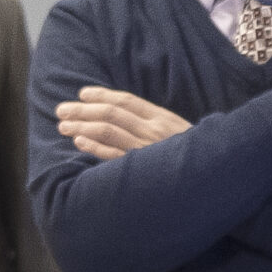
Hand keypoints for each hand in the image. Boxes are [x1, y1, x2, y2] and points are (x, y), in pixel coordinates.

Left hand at [58, 86, 188, 159]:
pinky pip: (113, 156)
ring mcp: (146, 149)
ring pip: (107, 131)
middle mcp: (152, 130)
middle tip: (62, 110)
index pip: (125, 101)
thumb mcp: (178, 131)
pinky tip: (79, 142)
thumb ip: (154, 122)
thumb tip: (124, 115)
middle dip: (82, 110)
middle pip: (110, 113)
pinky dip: (94, 147)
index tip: (82, 94)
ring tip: (63, 125)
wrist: (210, 177)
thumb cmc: (193, 155)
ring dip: (82, 126)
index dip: (101, 95)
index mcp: (161, 118)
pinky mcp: (141, 170)